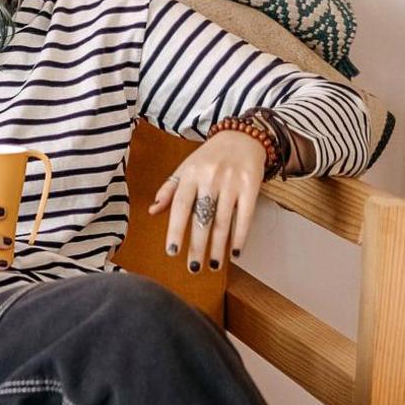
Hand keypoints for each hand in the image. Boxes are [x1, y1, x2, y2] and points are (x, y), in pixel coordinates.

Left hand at [148, 130, 265, 271]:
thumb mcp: (185, 168)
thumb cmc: (208, 158)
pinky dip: (240, 235)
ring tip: (214, 266)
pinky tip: (235, 252)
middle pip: (202, 218)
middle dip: (197, 246)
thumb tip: (152, 211)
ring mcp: (232, 183)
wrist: (242, 137)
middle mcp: (210, 179)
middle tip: (193, 268)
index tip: (172, 252)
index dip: (175, 230)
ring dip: (219, 246)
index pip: (180, 206)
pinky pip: (245, 216)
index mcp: (190, 175)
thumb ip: (169, 189)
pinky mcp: (251, 186)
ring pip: (223, 221)